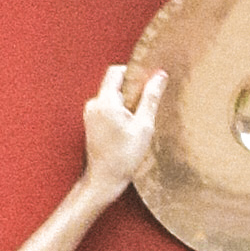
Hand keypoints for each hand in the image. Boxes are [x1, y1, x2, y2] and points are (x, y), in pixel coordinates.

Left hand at [82, 63, 164, 199]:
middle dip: (131, 91)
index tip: (147, 84)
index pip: (116, 71)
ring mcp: (90, 113)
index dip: (133, 73)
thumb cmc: (123, 157)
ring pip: (112, 96)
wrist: (104, 179)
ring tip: (136, 123)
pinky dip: (119, 112)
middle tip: (144, 109)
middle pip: (114, 84)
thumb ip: (151, 98)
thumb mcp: (144, 126)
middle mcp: (93, 104)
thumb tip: (159, 76)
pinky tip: (128, 128)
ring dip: (126, 103)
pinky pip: (107, 107)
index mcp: (105, 102)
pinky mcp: (91, 122)